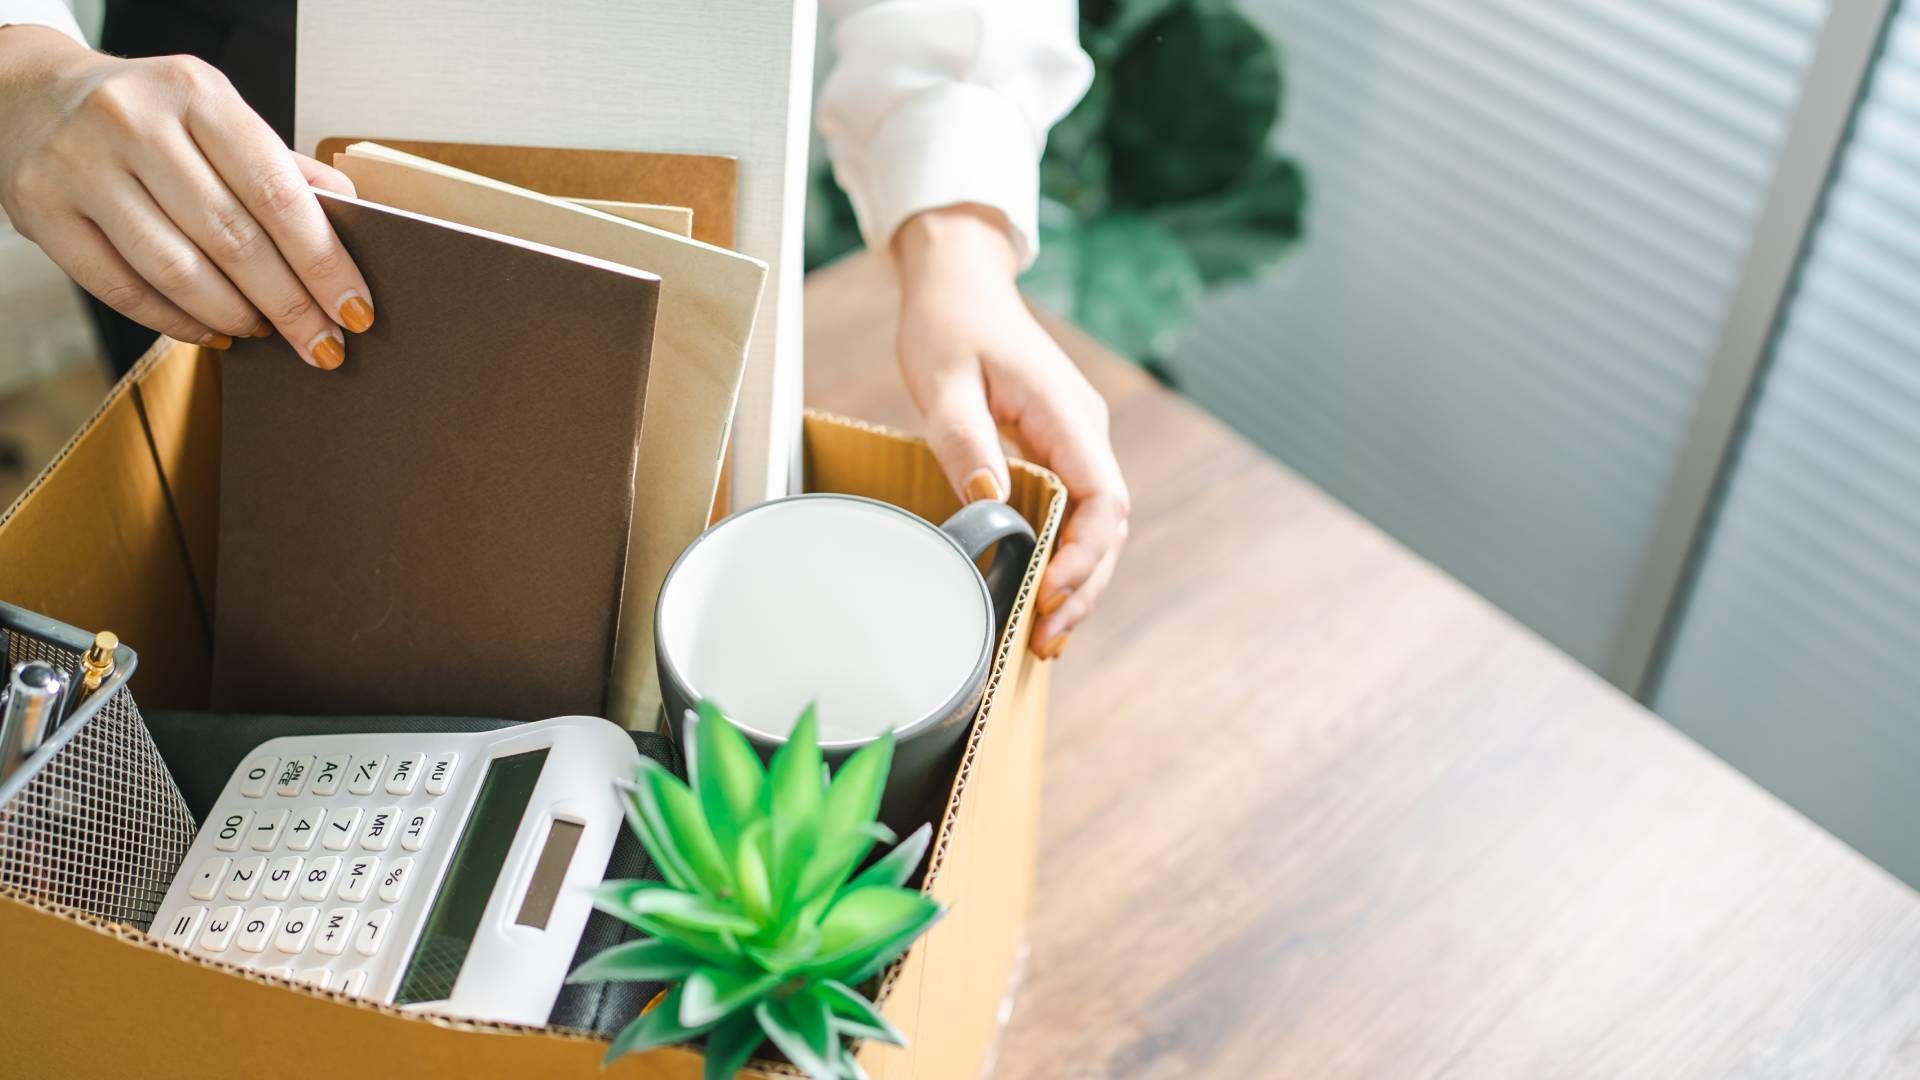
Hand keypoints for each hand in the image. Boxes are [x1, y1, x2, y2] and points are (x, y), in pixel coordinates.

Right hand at [0, 26, 370, 367]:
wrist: (33, 96)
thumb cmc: (149, 116)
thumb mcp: (217, 116)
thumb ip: (281, 167)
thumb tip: (353, 218)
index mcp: (196, 93)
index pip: (278, 193)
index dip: (324, 262)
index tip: (356, 310)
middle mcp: (135, 122)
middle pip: (233, 239)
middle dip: (290, 306)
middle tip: (325, 346)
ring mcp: (82, 166)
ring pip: (178, 270)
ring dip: (236, 317)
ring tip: (266, 333)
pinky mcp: (44, 211)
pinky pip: (123, 289)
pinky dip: (178, 322)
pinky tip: (213, 333)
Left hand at [892, 204, 1129, 659]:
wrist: (959, 282)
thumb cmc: (948, 325)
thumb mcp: (944, 383)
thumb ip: (966, 444)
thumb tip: (990, 504)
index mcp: (1065, 414)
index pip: (1103, 499)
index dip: (1084, 555)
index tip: (1048, 593)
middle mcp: (1084, 429)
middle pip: (1109, 524)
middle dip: (1084, 585)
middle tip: (1045, 639)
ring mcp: (1075, 438)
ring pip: (1097, 522)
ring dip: (1078, 578)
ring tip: (1045, 634)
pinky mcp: (1058, 446)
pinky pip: (1074, 509)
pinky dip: (1065, 554)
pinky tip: (1042, 592)